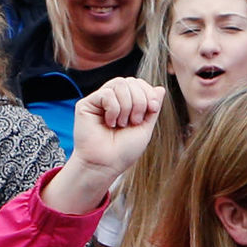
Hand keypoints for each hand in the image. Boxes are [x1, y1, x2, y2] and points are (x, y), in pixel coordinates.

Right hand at [48, 77, 167, 212]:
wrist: (105, 165)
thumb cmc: (123, 151)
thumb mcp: (145, 127)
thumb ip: (151, 107)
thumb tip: (160, 88)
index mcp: (126, 103)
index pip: (139, 83)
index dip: (148, 91)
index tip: (153, 109)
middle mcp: (112, 99)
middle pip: (131, 81)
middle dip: (140, 100)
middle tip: (135, 121)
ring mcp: (99, 101)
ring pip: (119, 83)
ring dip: (127, 106)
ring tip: (122, 124)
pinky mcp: (86, 104)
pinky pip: (107, 94)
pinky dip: (114, 109)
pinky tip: (110, 123)